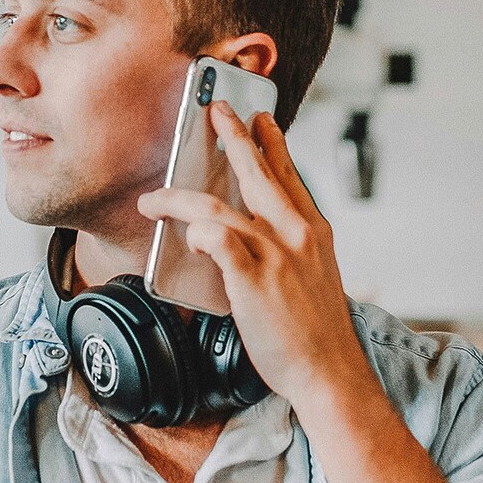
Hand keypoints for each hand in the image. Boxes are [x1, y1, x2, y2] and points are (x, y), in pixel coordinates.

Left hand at [137, 102, 372, 409]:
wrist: (328, 370)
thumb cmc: (317, 332)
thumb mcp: (315, 275)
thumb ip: (290, 250)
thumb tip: (252, 237)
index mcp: (312, 231)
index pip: (288, 175)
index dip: (271, 143)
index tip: (260, 119)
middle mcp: (295, 234)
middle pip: (256, 173)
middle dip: (233, 137)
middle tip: (215, 111)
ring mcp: (273, 255)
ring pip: (217, 207)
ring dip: (178, 198)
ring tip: (154, 198)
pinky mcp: (252, 280)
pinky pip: (217, 240)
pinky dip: (198, 232)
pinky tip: (186, 234)